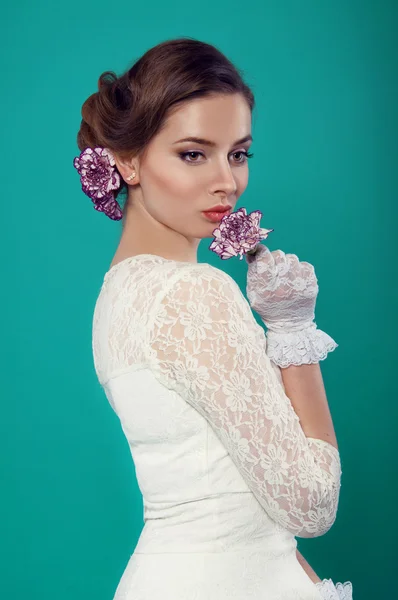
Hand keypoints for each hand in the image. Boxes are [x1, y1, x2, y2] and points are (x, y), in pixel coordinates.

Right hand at [245, 244, 337, 366]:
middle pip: (279, 255)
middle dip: (275, 259)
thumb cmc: (268, 306)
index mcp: (267, 288)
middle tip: (275, 268)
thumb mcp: (254, 293)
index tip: (262, 253)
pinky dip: (299, 269)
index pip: (265, 259)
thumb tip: (254, 252)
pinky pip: (305, 265)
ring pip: (292, 258)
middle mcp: (284, 285)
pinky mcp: (311, 284)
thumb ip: (253, 272)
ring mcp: (300, 284)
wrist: (291, 324)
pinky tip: (295, 279)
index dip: (262, 252)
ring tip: (286, 276)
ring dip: (287, 264)